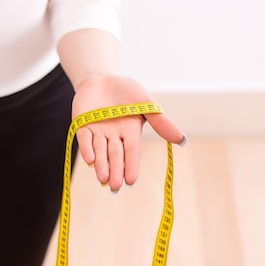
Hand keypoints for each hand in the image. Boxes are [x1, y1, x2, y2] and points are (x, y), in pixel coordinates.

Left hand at [72, 75, 185, 191]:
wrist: (102, 78)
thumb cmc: (127, 92)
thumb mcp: (146, 103)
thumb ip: (161, 122)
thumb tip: (182, 140)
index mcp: (130, 132)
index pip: (131, 152)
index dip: (131, 165)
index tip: (131, 181)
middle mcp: (113, 136)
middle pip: (115, 155)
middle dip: (115, 170)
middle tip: (115, 187)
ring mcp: (97, 131)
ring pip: (99, 151)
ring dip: (101, 165)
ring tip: (103, 179)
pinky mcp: (82, 126)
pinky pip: (84, 139)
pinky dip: (87, 149)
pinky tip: (90, 160)